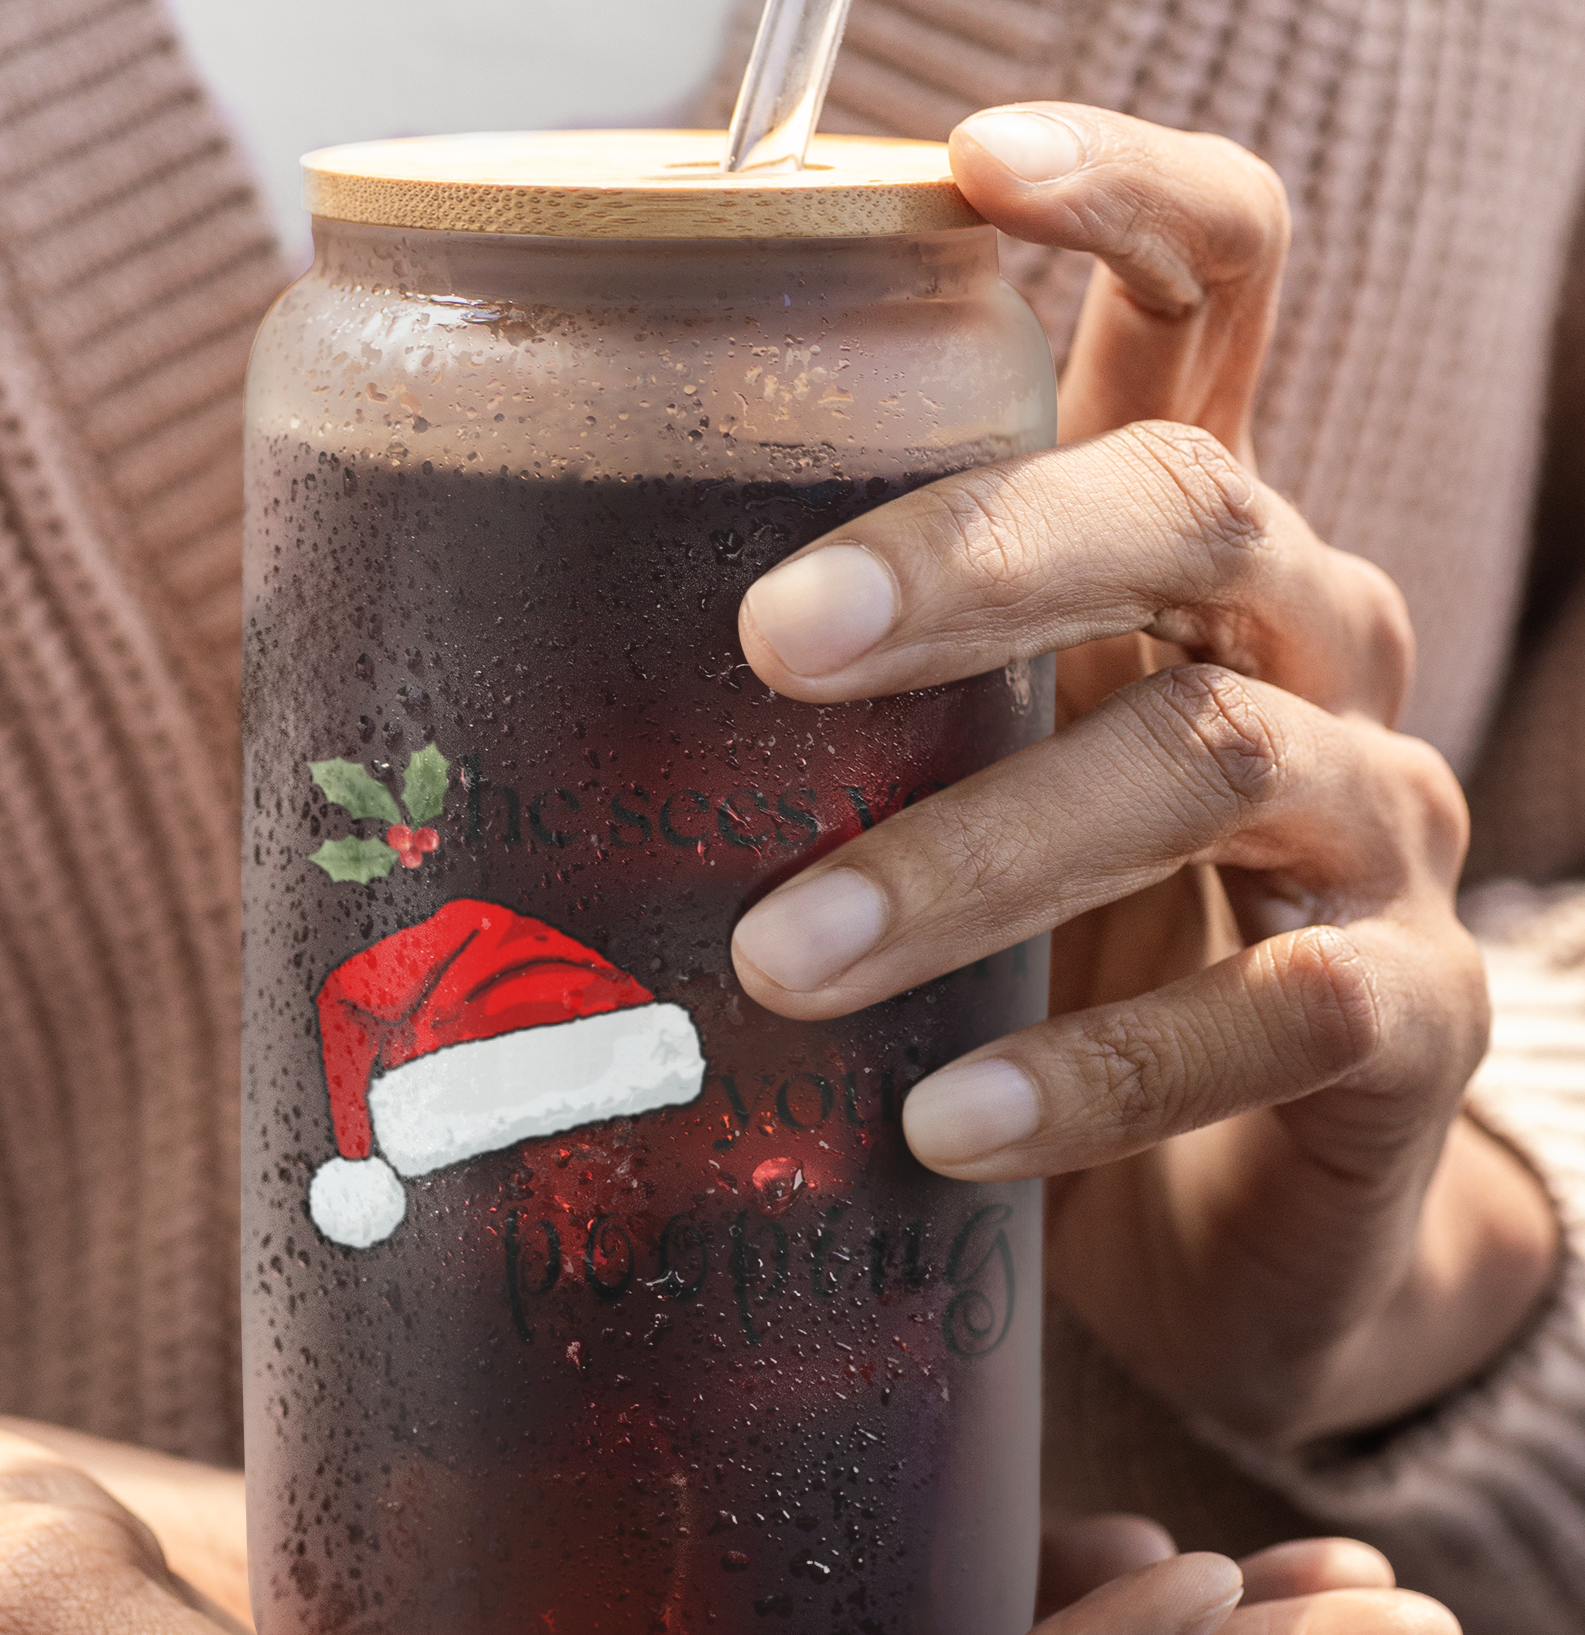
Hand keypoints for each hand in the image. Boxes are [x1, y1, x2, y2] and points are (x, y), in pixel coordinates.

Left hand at [729, 104, 1559, 1448]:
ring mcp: (1378, 823)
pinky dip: (1096, 1069)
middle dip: (977, 560)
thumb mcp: (955, 796)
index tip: (968, 163)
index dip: (1123, 202)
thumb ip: (840, 720)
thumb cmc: (1056, 960)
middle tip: (771, 644)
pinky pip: (1282, 1012)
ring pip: (1213, 760)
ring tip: (781, 964)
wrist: (1235, 1191)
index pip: (1210, 300)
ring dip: (975, 857)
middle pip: (1186, 509)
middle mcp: (1306, 645)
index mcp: (1180, 563)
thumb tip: (504, 700)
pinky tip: (946, 1124)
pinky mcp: (1409, 1014)